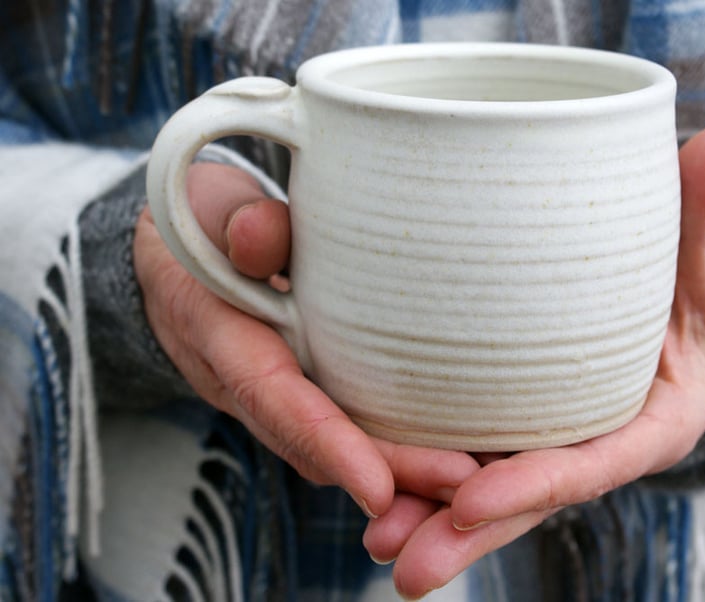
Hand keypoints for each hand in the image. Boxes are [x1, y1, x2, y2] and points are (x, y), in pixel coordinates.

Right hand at [134, 162, 479, 518]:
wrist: (177, 248)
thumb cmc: (200, 219)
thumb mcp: (208, 206)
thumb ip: (235, 220)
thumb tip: (258, 235)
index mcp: (217, 333)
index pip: (271, 395)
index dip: (325, 442)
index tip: (378, 488)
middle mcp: (244, 378)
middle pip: (315, 442)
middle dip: (387, 471)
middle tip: (463, 485)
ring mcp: (272, 388)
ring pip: (331, 446)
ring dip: (396, 471)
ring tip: (469, 482)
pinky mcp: (299, 382)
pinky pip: (343, 422)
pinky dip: (389, 447)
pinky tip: (446, 449)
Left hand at [363, 124, 704, 598]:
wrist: (671, 327)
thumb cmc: (692, 303)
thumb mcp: (704, 267)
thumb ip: (700, 215)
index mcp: (646, 427)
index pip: (588, 466)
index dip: (533, 485)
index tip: (473, 501)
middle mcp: (590, 449)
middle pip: (525, 500)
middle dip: (465, 535)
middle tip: (403, 566)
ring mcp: (544, 444)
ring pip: (484, 495)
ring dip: (427, 521)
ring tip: (374, 543)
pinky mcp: (509, 427)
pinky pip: (463, 459)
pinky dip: (421, 480)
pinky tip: (372, 494)